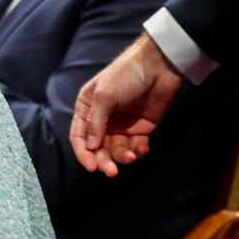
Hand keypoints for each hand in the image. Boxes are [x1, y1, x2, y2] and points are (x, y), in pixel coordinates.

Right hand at [70, 34, 184, 176]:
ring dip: (122, 156)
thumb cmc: (125, 74)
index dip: (83, 153)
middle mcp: (102, 119)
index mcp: (87, 108)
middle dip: (104, 160)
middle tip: (111, 171)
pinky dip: (139, 151)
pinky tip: (143, 148)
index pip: (79, 136)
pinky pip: (136, 147)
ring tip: (132, 154)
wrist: (158, 66)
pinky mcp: (141, 129)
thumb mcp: (105, 95)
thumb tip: (89, 146)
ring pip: (117, 150)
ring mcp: (122, 125)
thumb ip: (96, 121)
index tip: (91, 167)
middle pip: (98, 148)